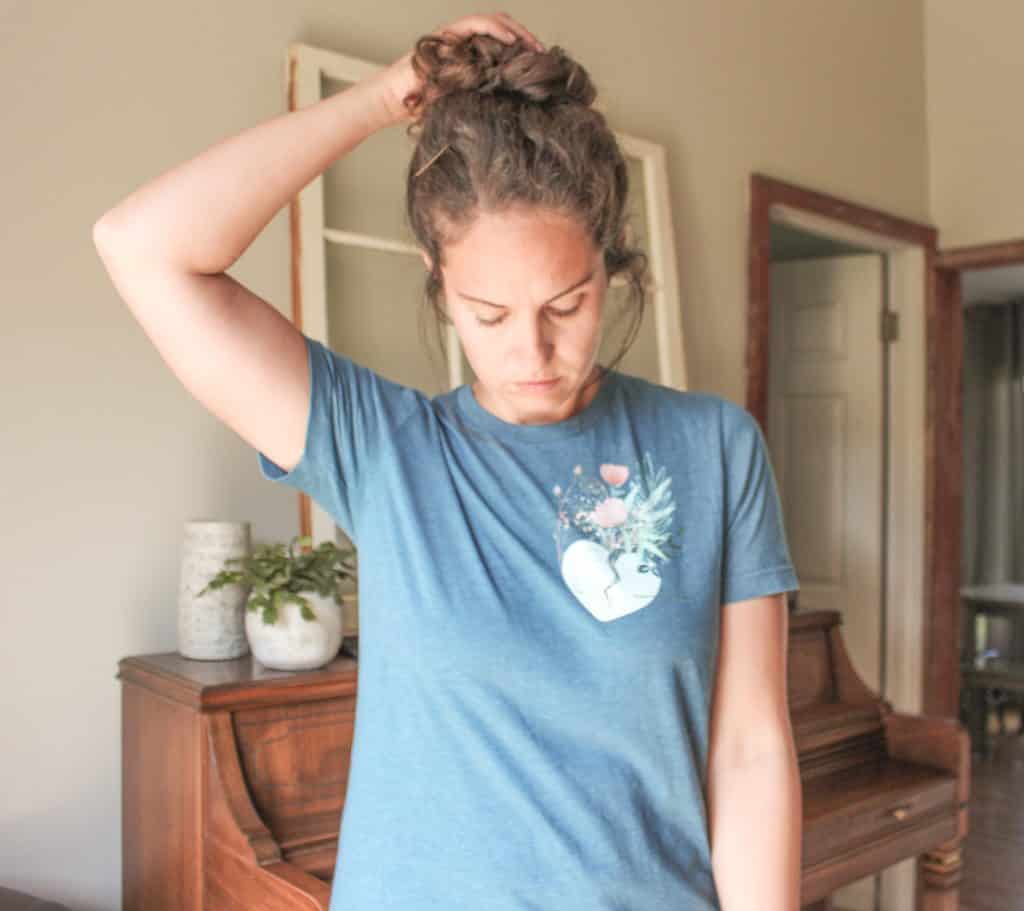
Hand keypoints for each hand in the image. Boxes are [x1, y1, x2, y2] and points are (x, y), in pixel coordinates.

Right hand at [373, 12, 545, 125]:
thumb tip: (513, 113)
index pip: (501, 44)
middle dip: (525, 38)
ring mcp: (455, 37)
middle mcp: (464, 44)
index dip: (522, 50)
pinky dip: (495, 29)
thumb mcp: (460, 107)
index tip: (541, 64)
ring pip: (491, 21)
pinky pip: (474, 24)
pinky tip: (509, 41)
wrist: (389, 103)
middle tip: (542, 55)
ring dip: (515, 31)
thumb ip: (481, 101)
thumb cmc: (421, 109)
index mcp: (470, 58)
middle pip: (501, 29)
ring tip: (531, 46)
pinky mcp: (446, 36)